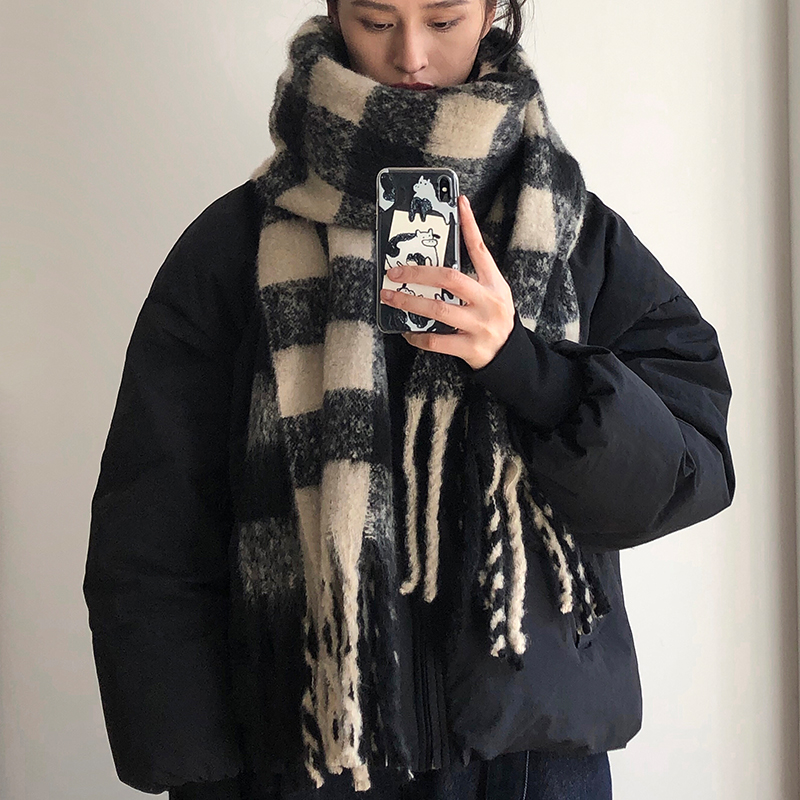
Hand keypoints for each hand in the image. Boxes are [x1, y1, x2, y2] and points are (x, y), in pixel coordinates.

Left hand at [379, 194, 515, 369]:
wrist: (508, 356)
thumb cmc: (493, 319)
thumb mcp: (492, 294)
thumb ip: (472, 278)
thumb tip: (434, 264)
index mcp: (494, 285)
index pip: (481, 250)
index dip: (470, 226)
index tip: (459, 203)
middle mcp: (488, 302)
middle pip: (450, 279)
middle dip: (418, 273)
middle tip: (394, 271)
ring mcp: (479, 326)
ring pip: (438, 310)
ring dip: (409, 302)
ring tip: (390, 297)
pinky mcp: (469, 348)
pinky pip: (435, 340)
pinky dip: (416, 335)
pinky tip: (406, 329)